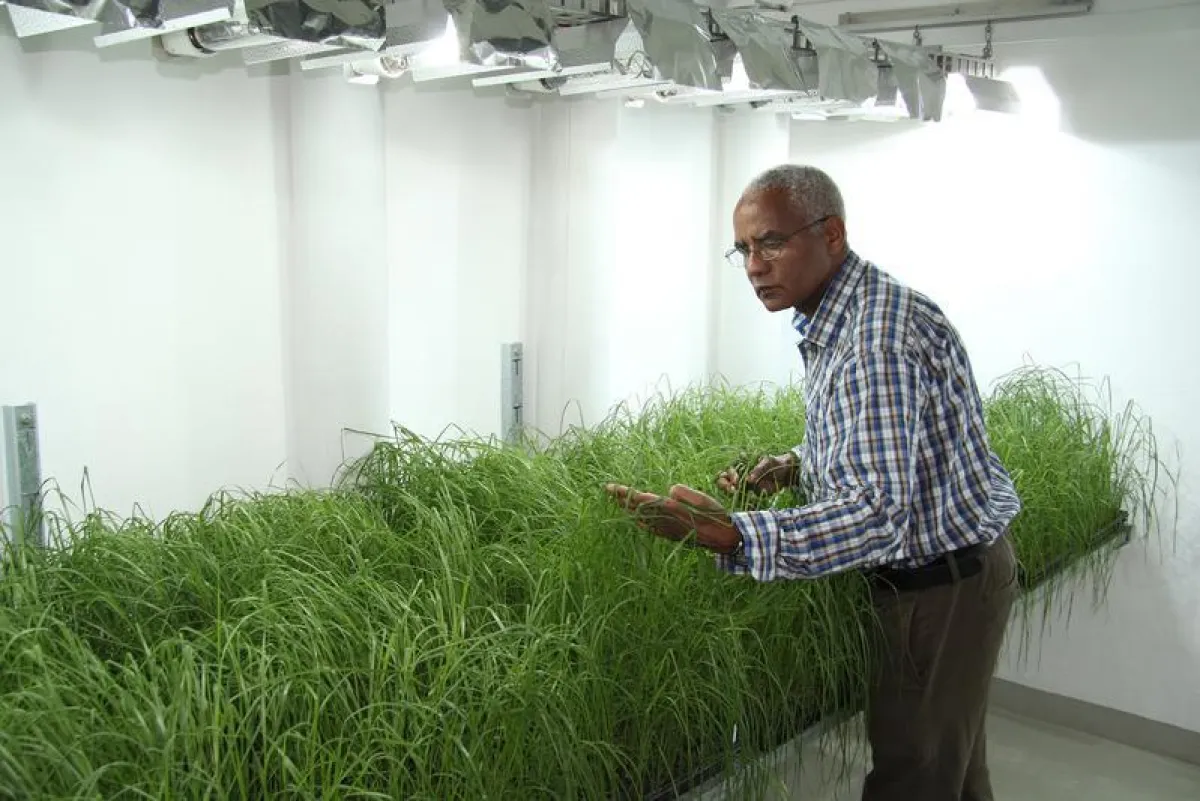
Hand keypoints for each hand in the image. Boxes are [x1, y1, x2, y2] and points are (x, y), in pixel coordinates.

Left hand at [604, 483, 741, 554]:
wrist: (723, 539)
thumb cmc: (716, 516)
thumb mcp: (704, 500)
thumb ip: (686, 493)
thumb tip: (671, 489)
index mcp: (671, 509)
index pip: (641, 499)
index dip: (625, 493)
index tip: (611, 487)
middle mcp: (665, 520)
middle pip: (636, 508)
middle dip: (621, 499)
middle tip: (607, 490)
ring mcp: (666, 530)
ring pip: (640, 518)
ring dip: (628, 509)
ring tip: (617, 501)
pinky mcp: (670, 535)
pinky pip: (649, 528)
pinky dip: (638, 521)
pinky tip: (635, 519)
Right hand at [716, 452, 797, 495]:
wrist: (785, 473)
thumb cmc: (774, 463)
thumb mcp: (767, 462)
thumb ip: (758, 469)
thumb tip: (749, 480)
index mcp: (740, 465)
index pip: (727, 471)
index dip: (730, 476)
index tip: (737, 480)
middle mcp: (738, 476)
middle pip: (722, 481)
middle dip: (725, 486)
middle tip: (734, 490)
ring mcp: (743, 486)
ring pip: (729, 491)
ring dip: (731, 494)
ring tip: (738, 496)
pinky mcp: (749, 495)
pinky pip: (741, 499)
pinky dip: (742, 501)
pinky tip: (748, 501)